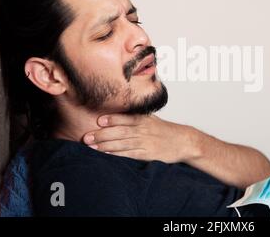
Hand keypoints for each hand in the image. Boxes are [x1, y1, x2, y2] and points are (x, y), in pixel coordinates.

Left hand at [82, 114, 199, 162]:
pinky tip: (106, 155)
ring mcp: (146, 143)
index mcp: (144, 119)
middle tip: (86, 136)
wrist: (183, 141)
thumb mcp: (151, 119)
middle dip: (103, 134)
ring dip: (106, 145)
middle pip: (121, 131)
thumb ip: (134, 117)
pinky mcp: (148, 154)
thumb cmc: (164, 130)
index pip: (126, 118)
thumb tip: (113, 114)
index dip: (112, 119)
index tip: (99, 120)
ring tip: (91, 146)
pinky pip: (130, 154)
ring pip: (123, 144)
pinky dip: (117, 154)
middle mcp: (144, 130)